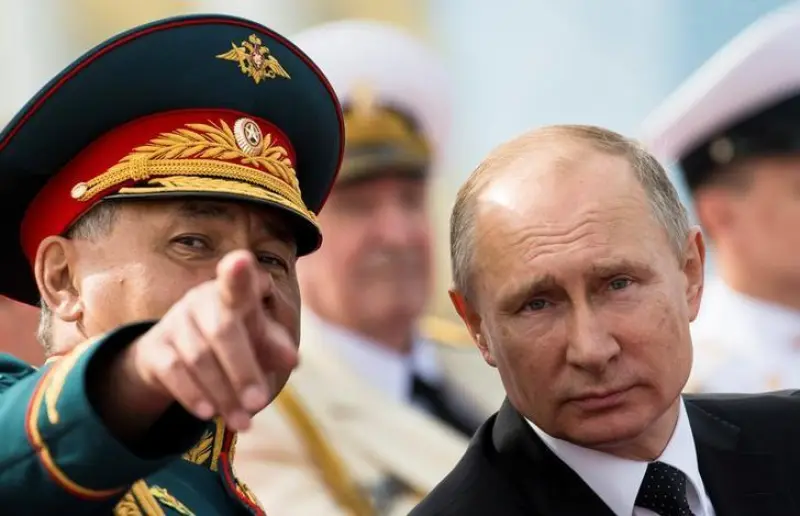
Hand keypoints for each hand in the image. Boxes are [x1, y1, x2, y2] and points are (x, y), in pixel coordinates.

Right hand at [127, 250, 298, 430]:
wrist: (174, 356)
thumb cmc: (232, 341)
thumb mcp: (257, 340)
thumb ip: (274, 346)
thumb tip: (294, 359)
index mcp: (232, 293)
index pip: (238, 281)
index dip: (238, 273)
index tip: (240, 261)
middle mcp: (200, 300)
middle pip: (222, 330)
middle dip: (242, 369)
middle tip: (259, 401)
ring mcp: (175, 322)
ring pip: (199, 356)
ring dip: (222, 393)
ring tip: (243, 422)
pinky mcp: (154, 348)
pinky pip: (173, 371)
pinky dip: (192, 393)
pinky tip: (208, 413)